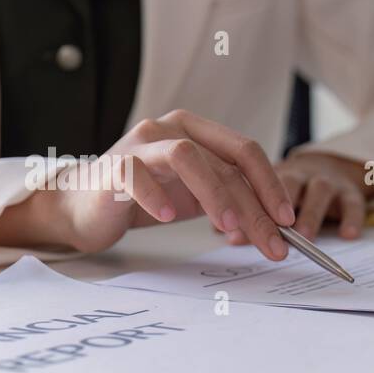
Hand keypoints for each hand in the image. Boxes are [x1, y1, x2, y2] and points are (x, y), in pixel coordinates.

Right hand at [0, 109, 295, 260]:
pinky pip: (136, 174)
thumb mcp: (197, 198)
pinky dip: (156, 195)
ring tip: (228, 227)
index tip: (289, 222)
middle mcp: (169, 129)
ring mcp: (140, 145)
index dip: (271, 185)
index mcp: (196, 132)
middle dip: (253, 206)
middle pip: (223, 163)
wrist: (84, 206)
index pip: (245, 152)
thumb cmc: (145, 199)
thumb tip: (278, 230)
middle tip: (273, 243)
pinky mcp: (112, 167)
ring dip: (214, 193)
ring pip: (186, 157)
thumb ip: (233, 202)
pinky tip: (168, 218)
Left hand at [218, 153, 372, 245]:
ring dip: (311, 213)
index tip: (231, 227)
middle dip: (279, 206)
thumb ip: (248, 212)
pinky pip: (354, 203)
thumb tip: (224, 235)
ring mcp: (328, 181)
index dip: (245, 202)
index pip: (257, 182)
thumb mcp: (268, 194)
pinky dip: (352, 217)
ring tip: (304, 236)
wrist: (333, 168)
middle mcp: (301, 173)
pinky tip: (348, 234)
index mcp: (275, 173)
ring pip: (321, 191)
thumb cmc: (291, 188)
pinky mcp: (352, 192)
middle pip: (290, 183)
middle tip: (269, 230)